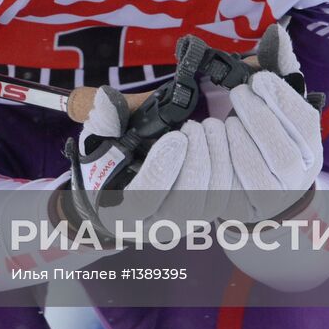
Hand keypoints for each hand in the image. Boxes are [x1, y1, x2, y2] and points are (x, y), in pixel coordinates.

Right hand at [67, 86, 232, 231]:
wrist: (124, 188)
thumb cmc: (108, 164)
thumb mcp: (97, 142)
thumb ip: (102, 123)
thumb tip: (105, 101)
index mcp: (120, 212)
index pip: (144, 199)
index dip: (161, 169)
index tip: (175, 136)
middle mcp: (154, 226)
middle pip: (185, 205)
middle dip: (196, 162)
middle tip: (195, 126)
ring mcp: (184, 222)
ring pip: (211, 202)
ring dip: (218, 161)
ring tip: (212, 127)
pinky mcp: (206, 211)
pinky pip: (228, 197)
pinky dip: (232, 167)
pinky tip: (226, 138)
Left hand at [223, 25, 323, 222]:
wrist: (244, 177)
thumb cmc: (259, 128)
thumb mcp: (270, 99)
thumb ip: (277, 67)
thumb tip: (278, 33)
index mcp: (310, 147)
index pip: (306, 124)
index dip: (282, 100)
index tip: (258, 78)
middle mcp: (298, 178)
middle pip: (285, 155)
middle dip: (259, 120)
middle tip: (237, 94)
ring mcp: (271, 199)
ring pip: (259, 177)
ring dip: (238, 143)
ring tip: (219, 121)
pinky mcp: (240, 210)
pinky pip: (228, 193)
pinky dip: (215, 163)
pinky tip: (203, 139)